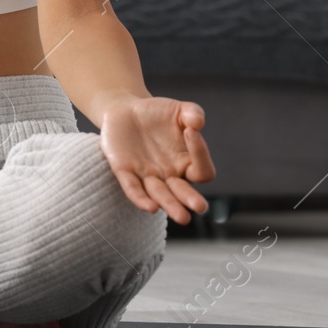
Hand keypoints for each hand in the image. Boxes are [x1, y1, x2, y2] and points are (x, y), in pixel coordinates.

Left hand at [98, 96, 215, 223]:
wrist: (126, 109)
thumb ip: (193, 113)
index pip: (202, 169)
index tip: (190, 131)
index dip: (200, 153)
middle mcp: (169, 175)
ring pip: (160, 195)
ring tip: (182, 217)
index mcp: (187, 162)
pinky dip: (141, 198)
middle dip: (190, 199)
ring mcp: (147, 176)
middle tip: (199, 207)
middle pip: (183, 193)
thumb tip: (197, 123)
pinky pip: (133, 189)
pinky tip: (150, 207)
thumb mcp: (180, 110)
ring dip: (170, 205)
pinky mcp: (125, 172)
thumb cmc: (159, 113)